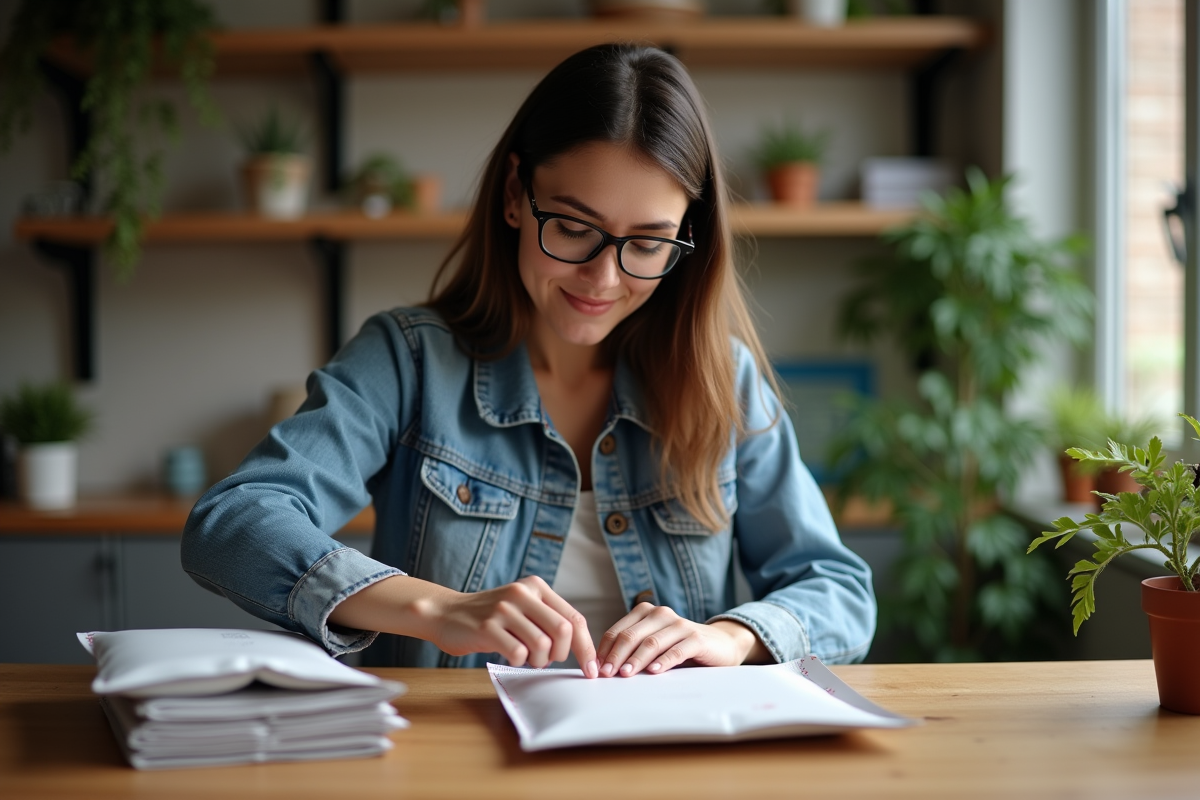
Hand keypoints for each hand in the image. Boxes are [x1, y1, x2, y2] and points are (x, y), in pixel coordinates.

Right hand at [428, 575, 598, 677]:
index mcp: (536, 587)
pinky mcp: (487, 627)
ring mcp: (503, 609)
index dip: (586, 647)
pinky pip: (517, 653)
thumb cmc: (491, 618)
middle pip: (564, 630)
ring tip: (527, 658)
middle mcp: (522, 593)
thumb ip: (549, 620)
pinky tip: (510, 656)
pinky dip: (519, 662)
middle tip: (547, 660)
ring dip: (539, 660)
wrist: (446, 613)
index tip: (591, 669)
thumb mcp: (522, 608)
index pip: (575, 618)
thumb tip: (582, 649)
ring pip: (542, 644)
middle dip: (562, 654)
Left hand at [595, 603, 764, 676]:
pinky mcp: (696, 638)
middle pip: (631, 636)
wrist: (719, 645)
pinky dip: (664, 661)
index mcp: (644, 613)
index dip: (605, 650)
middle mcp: (660, 614)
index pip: (617, 631)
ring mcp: (679, 624)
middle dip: (616, 656)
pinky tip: (654, 671)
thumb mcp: (653, 645)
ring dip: (636, 659)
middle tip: (607, 674)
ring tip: (626, 674)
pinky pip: (677, 650)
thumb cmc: (679, 647)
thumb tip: (603, 668)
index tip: (596, 669)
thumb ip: (632, 650)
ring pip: (651, 642)